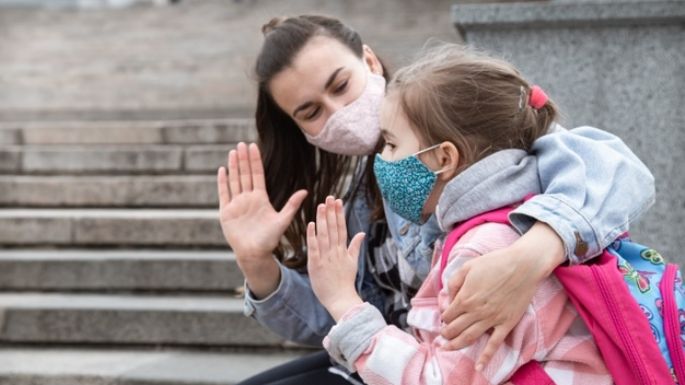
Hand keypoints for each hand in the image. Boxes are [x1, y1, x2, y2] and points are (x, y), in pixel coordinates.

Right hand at [217, 142, 306, 296]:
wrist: (254, 254)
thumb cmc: (269, 240)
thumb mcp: (283, 221)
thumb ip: (292, 205)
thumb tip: (305, 191)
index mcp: (261, 199)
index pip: (257, 175)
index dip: (255, 160)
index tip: (253, 146)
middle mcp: (248, 199)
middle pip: (245, 174)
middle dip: (243, 159)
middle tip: (242, 143)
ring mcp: (236, 204)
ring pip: (234, 180)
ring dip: (233, 166)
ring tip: (233, 152)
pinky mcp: (226, 212)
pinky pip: (223, 194)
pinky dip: (222, 182)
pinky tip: (222, 170)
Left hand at [307, 196, 364, 320]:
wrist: (340, 299)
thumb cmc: (345, 282)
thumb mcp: (353, 263)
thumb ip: (355, 247)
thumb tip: (362, 233)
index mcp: (343, 250)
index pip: (341, 228)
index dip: (339, 214)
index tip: (338, 201)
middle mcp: (335, 252)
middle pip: (333, 228)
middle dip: (331, 212)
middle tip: (329, 197)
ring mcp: (326, 257)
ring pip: (324, 235)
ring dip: (322, 219)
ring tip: (321, 205)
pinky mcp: (316, 264)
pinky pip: (314, 248)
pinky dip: (312, 236)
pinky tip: (311, 224)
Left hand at [440, 222, 565, 370]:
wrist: (523, 265)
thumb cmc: (494, 263)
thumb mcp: (468, 266)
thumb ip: (454, 282)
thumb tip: (449, 297)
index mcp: (465, 297)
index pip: (448, 315)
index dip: (444, 317)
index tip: (445, 317)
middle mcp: (476, 311)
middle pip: (455, 329)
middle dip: (446, 334)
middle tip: (442, 337)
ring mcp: (491, 319)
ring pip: (469, 338)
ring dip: (455, 346)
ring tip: (446, 349)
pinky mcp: (506, 324)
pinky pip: (494, 344)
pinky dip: (486, 357)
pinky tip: (479, 366)